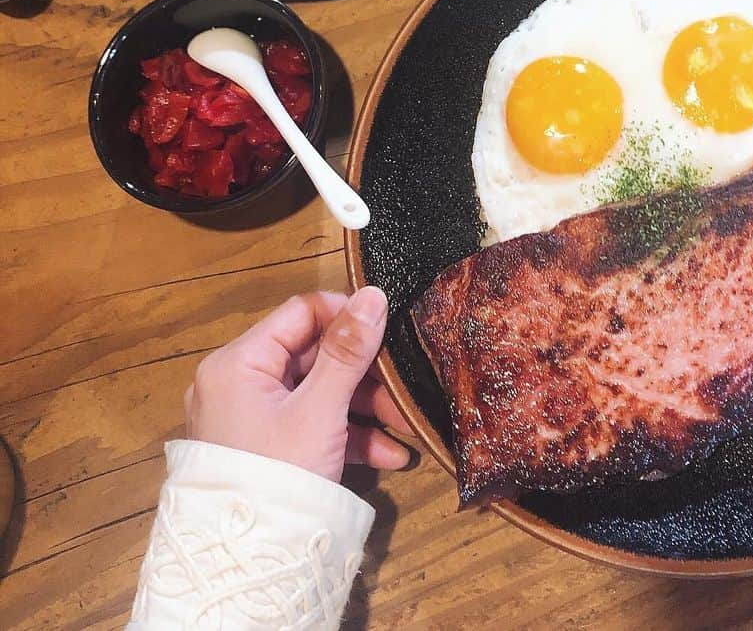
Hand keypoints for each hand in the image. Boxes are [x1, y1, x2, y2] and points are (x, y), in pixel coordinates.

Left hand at [184, 288, 411, 482]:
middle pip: (313, 358)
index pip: (300, 314)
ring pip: (317, 396)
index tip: (389, 327)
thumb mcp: (320, 410)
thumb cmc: (279, 473)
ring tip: (406, 427)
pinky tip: (389, 456)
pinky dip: (345, 437)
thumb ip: (348, 351)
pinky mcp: (265, 451)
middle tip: (405, 387)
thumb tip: (374, 292)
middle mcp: (238, 383)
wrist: (249, 568)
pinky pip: (309, 428)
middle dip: (365, 375)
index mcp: (239, 362)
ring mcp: (250, 420)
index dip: (347, 315)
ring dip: (364, 410)